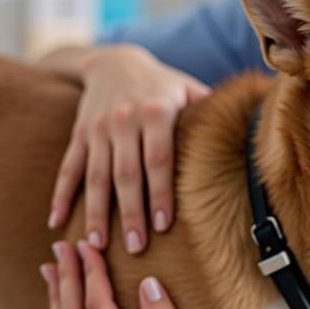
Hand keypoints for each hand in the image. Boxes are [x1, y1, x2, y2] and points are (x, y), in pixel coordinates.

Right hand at [47, 45, 209, 253]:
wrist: (115, 61)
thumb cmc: (164, 86)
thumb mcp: (189, 91)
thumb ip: (211, 114)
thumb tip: (252, 135)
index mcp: (157, 111)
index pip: (159, 159)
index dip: (161, 192)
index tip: (164, 225)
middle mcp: (124, 120)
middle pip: (126, 173)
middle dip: (130, 212)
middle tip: (135, 248)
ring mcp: (98, 128)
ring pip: (94, 176)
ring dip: (94, 212)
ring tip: (95, 245)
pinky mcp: (79, 133)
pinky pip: (68, 168)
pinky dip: (61, 195)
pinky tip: (57, 221)